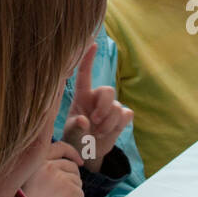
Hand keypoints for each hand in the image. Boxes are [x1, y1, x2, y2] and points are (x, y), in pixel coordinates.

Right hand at [21, 142, 84, 196]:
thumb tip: (66, 166)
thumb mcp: (27, 181)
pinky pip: (80, 194)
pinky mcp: (72, 190)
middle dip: (71, 179)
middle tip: (61, 195)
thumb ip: (43, 170)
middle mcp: (49, 166)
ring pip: (77, 181)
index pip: (60, 147)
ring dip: (72, 192)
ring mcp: (62, 177)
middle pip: (72, 166)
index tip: (79, 160)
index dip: (71, 152)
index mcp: (37, 162)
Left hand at [62, 43, 132, 171]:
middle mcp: (97, 98)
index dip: (88, 59)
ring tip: (98, 133)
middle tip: (95, 121)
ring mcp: (111, 106)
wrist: (88, 152)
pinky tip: (109, 132)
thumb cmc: (75, 138)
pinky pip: (126, 114)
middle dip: (103, 108)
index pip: (85, 75)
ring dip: (108, 123)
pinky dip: (117, 125)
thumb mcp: (71, 134)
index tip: (92, 44)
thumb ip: (75, 127)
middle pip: (108, 90)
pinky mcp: (122, 116)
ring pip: (117, 106)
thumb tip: (84, 121)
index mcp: (82, 96)